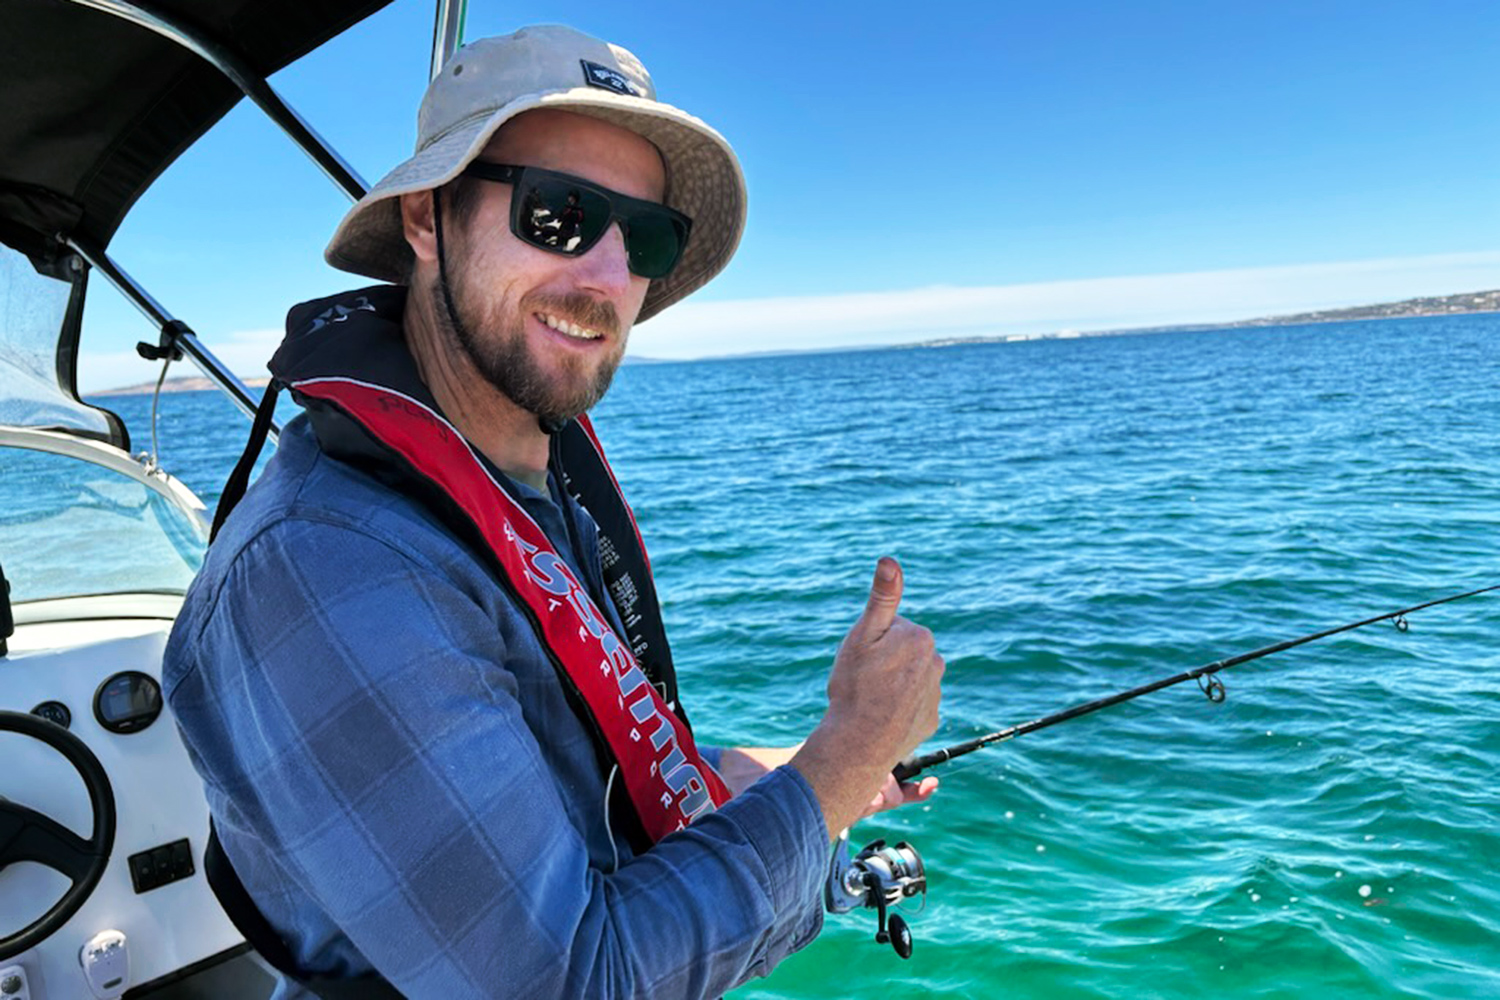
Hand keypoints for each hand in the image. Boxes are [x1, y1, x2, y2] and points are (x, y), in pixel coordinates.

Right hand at [791, 557, 945, 835]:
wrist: (859, 743)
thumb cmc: (856, 686)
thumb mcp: (863, 635)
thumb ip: (881, 598)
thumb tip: (890, 560)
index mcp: (920, 638)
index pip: (893, 627)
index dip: (872, 640)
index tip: (862, 658)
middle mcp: (936, 663)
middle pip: (903, 652)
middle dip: (884, 660)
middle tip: (862, 678)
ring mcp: (935, 695)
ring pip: (908, 679)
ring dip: (891, 684)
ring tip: (869, 700)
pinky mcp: (931, 720)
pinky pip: (911, 706)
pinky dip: (897, 708)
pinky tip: (880, 717)